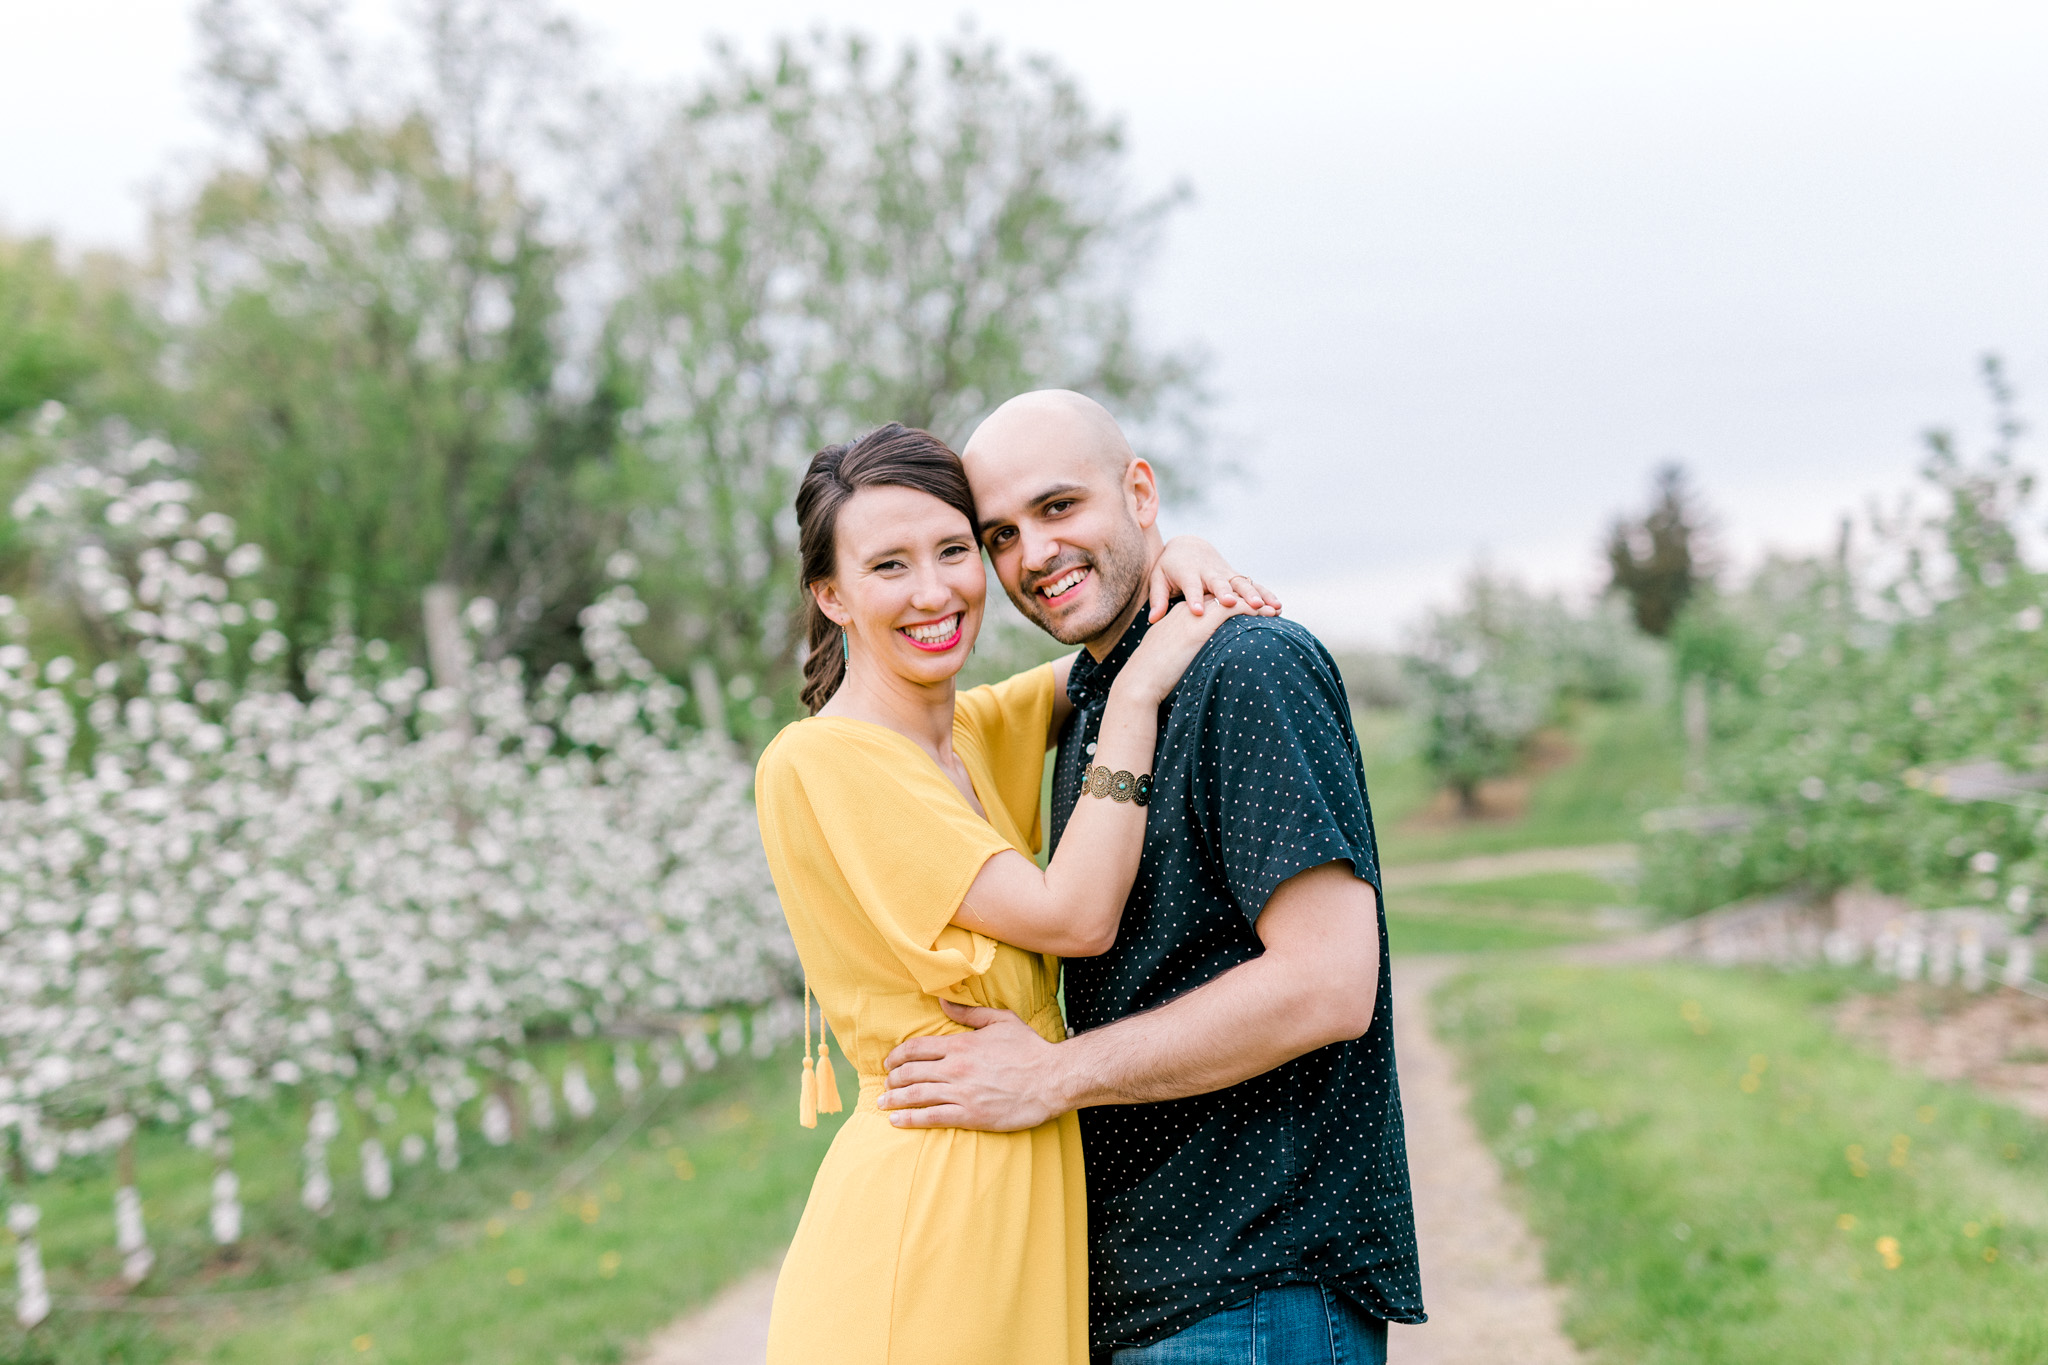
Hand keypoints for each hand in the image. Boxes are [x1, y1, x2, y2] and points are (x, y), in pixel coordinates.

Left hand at [876, 1000, 1068, 1131]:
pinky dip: (910, 1119)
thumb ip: (969, 1013)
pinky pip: (932, 1117)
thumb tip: (943, 1001)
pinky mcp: (970, 1115)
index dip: (896, 1056)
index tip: (888, 1063)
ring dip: (894, 1099)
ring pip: (916, 1095)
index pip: (916, 1048)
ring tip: (883, 1103)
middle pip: (910, 1072)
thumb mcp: (1001, 1021)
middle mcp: (956, 1067)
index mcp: (961, 1044)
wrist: (1052, 1079)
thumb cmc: (1030, 1049)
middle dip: (892, 1079)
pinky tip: (897, 1121)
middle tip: (885, 1085)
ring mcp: (961, 1092)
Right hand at [1113, 597, 1255, 705]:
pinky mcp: (1201, 624)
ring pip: (1230, 600)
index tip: (1247, 611)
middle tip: (1266, 605)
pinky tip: (1266, 611)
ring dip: (1254, 601)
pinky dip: (1251, 607)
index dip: (1229, 606)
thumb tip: (1192, 667)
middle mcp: (1187, 611)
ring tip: (1274, 607)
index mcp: (1179, 618)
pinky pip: (1232, 608)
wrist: (1140, 680)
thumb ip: (1182, 656)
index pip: (1209, 605)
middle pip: (1221, 598)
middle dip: (1245, 600)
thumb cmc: (1151, 678)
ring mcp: (1194, 615)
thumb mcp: (1168, 660)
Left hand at [1147, 535, 1281, 622]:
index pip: (1191, 586)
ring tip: (1265, 607)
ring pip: (1241, 584)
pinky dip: (1266, 594)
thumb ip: (1157, 598)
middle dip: (1226, 593)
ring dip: (1253, 594)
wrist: (1189, 547)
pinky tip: (1278, 607)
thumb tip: (1153, 620)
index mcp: (1188, 572)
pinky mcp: (1236, 577)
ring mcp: (1225, 573)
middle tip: (1233, 604)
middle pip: (1219, 583)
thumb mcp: (1159, 578)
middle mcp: (1209, 571)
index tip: (1198, 611)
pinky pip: (1253, 586)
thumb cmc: (1170, 568)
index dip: (1194, 598)